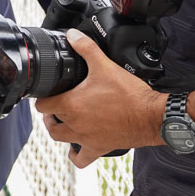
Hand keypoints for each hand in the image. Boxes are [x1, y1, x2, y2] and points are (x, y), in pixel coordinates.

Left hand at [33, 29, 166, 167]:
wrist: (152, 116)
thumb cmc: (130, 94)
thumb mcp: (105, 65)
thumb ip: (86, 48)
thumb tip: (72, 35)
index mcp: (71, 105)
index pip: (42, 105)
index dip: (41, 98)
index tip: (47, 93)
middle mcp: (75, 125)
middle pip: (50, 123)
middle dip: (49, 115)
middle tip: (56, 106)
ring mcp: (86, 139)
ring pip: (61, 140)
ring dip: (59, 131)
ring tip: (64, 122)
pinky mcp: (99, 148)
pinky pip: (81, 160)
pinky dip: (75, 156)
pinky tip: (76, 148)